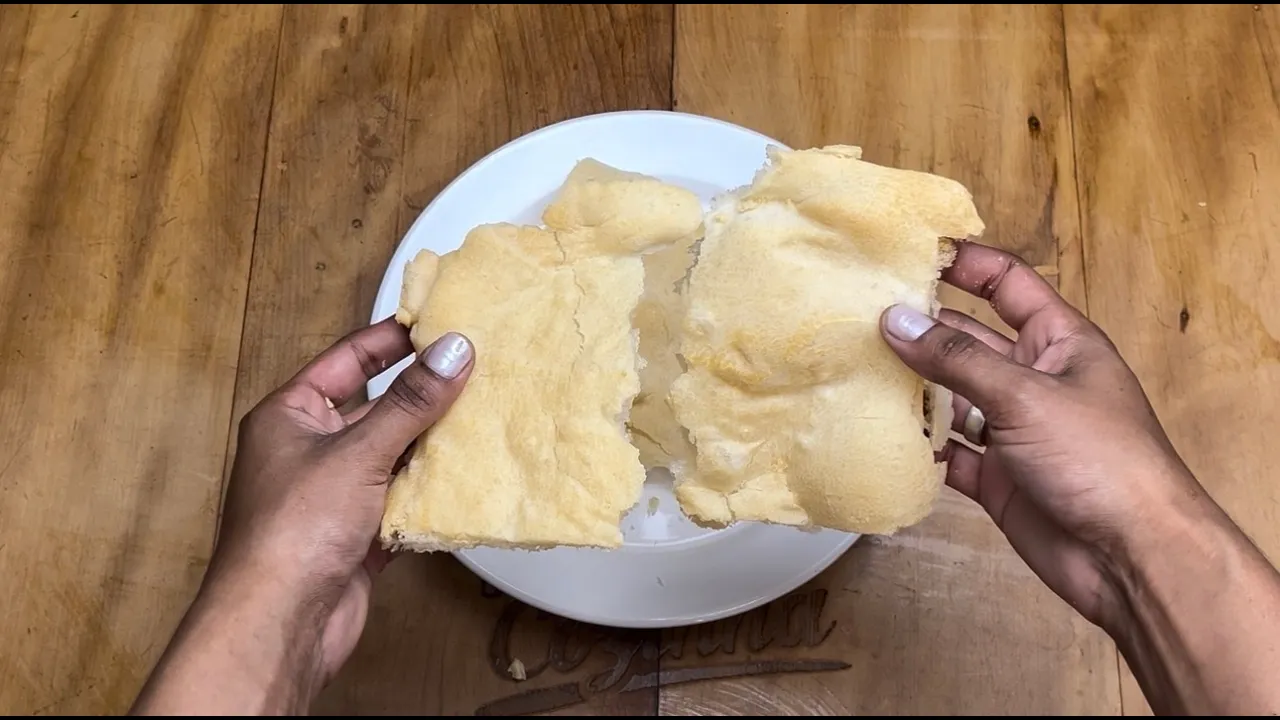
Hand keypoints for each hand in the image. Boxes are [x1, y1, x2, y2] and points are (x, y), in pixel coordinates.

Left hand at [131, 318, 473, 714]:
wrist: (281, 623)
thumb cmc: (292, 531)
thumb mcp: (358, 451)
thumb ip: (411, 402)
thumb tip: (453, 350)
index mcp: (289, 415)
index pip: (347, 361)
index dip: (391, 341)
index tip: (439, 323)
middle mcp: (309, 450)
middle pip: (376, 408)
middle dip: (422, 395)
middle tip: (476, 371)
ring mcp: (334, 494)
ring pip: (393, 455)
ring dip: (431, 444)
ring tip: (483, 417)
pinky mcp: (358, 534)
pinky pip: (401, 500)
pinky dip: (430, 492)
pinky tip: (466, 478)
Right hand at [878, 241, 1205, 631]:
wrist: (1131, 557)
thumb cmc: (1098, 457)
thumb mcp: (1025, 395)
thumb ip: (955, 359)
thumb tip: (893, 320)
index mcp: (1059, 341)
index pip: (1007, 284)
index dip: (964, 264)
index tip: (908, 251)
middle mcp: (1033, 378)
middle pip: (968, 340)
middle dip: (920, 328)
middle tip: (856, 315)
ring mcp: (1013, 430)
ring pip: (952, 397)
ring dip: (912, 387)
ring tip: (852, 368)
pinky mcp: (997, 476)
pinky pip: (948, 452)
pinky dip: (918, 446)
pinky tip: (877, 433)